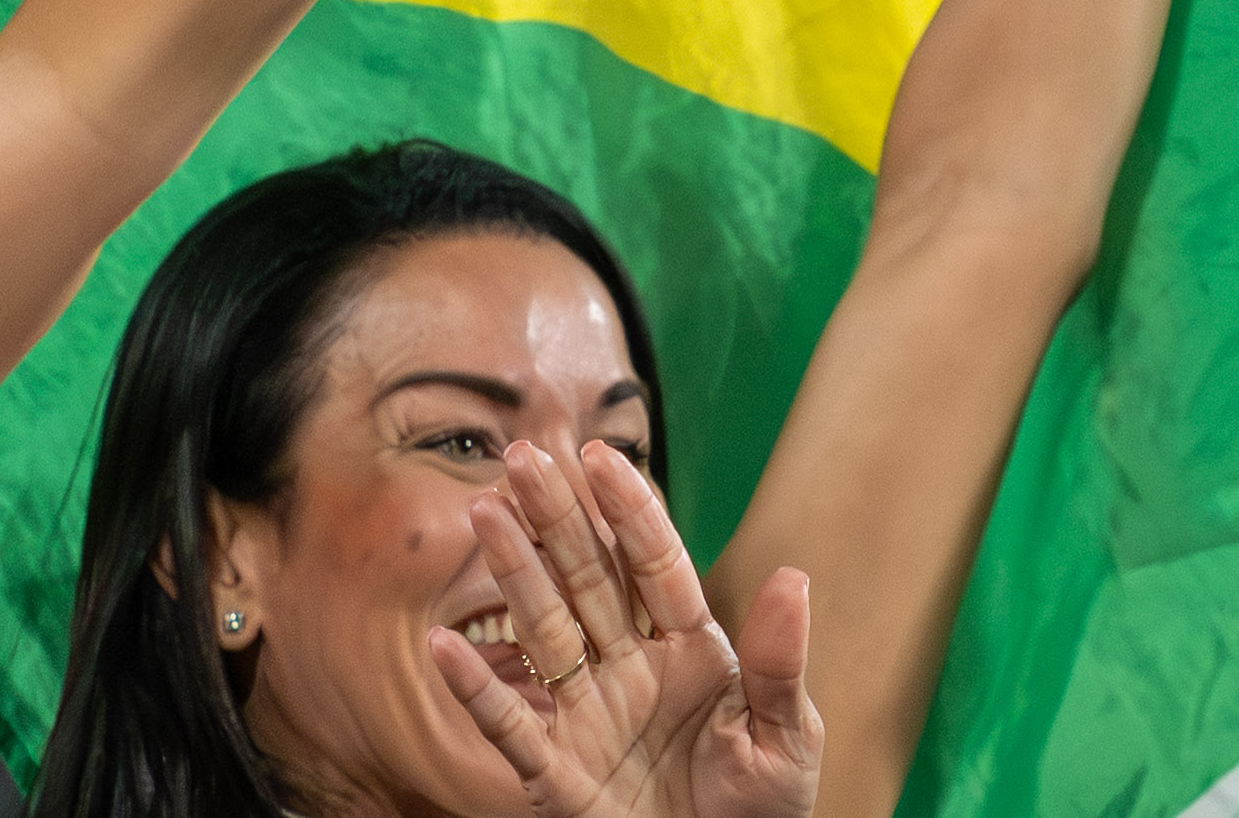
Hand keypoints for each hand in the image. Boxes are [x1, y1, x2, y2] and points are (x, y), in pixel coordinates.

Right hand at [430, 441, 819, 817]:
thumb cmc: (760, 816)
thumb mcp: (788, 742)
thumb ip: (780, 665)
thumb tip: (793, 577)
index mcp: (690, 652)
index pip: (653, 565)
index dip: (627, 511)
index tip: (599, 455)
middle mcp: (631, 671)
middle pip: (587, 580)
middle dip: (557, 519)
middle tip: (522, 458)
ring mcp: (590, 718)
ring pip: (544, 631)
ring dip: (513, 574)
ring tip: (485, 513)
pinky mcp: (559, 775)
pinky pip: (511, 727)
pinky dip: (475, 690)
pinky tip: (445, 646)